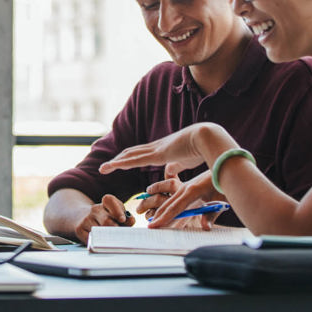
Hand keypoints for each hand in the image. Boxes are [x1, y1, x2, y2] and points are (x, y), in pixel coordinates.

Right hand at [74, 195, 134, 242]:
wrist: (82, 217)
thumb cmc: (105, 217)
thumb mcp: (116, 213)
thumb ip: (126, 217)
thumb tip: (131, 220)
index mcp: (105, 203)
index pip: (109, 200)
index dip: (117, 210)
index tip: (122, 219)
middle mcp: (95, 209)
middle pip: (106, 221)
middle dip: (115, 230)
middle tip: (121, 236)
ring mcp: (86, 219)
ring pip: (99, 231)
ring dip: (108, 238)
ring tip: (113, 240)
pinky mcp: (79, 229)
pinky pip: (91, 239)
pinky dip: (99, 242)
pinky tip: (103, 242)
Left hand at [99, 123, 238, 178]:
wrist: (208, 138)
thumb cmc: (202, 149)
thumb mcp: (186, 161)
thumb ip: (176, 166)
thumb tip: (169, 173)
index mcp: (164, 149)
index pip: (143, 153)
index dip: (131, 158)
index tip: (121, 163)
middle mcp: (157, 147)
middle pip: (132, 153)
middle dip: (119, 160)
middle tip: (107, 166)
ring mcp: (156, 149)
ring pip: (130, 156)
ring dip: (116, 162)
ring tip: (103, 168)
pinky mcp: (157, 154)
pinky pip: (135, 160)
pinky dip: (122, 163)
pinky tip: (112, 166)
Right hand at [140, 171, 221, 229]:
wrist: (226, 166)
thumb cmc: (224, 184)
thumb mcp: (221, 200)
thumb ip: (211, 215)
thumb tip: (205, 228)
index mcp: (193, 191)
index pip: (175, 208)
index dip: (164, 218)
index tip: (153, 226)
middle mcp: (186, 188)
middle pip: (169, 204)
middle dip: (158, 215)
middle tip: (148, 227)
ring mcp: (187, 186)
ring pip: (170, 199)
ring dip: (159, 209)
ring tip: (149, 217)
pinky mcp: (189, 186)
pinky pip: (175, 196)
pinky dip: (167, 204)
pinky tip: (161, 208)